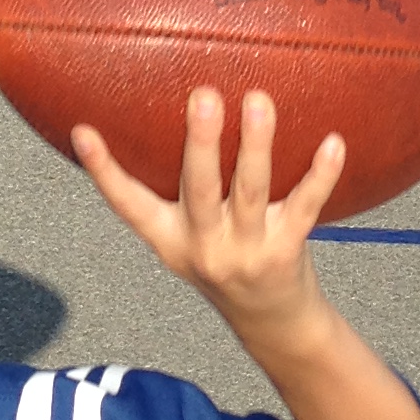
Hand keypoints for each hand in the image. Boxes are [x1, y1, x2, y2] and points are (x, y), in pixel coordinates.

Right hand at [74, 86, 343, 342]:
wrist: (273, 324)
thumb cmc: (228, 262)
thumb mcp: (190, 238)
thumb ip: (179, 189)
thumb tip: (170, 113)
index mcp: (171, 240)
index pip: (128, 205)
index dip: (103, 171)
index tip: (84, 132)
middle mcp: (204, 246)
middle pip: (198, 189)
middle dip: (200, 142)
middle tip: (202, 96)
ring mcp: (246, 250)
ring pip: (250, 190)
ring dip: (256, 145)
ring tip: (259, 101)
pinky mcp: (286, 251)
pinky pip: (305, 206)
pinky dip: (320, 175)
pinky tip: (334, 143)